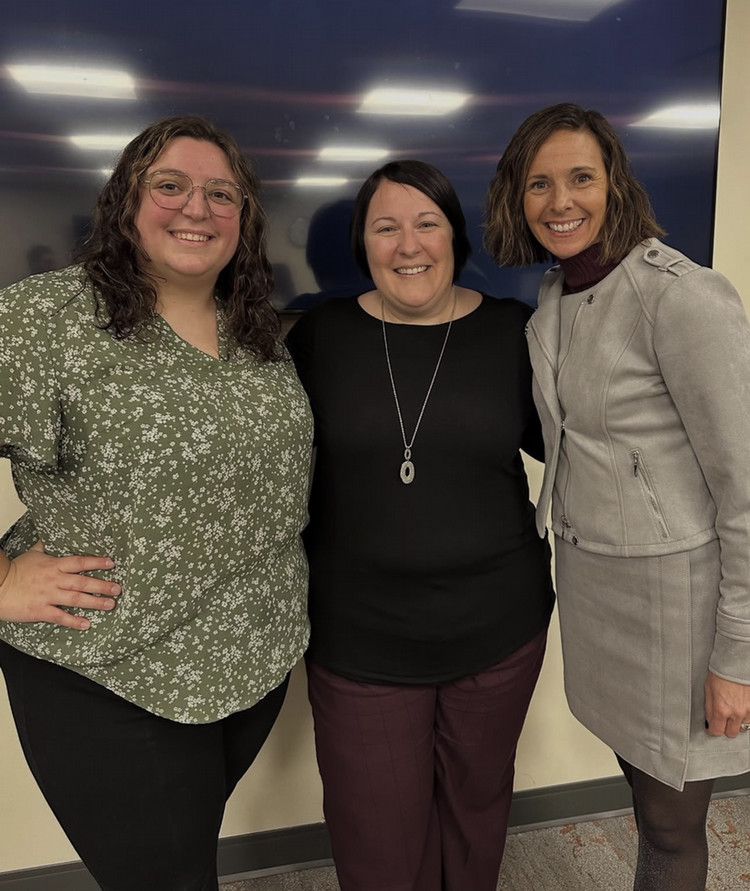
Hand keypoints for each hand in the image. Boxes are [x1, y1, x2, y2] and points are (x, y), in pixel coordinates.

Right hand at [0, 542, 120, 630]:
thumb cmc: (15, 570)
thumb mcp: (33, 554)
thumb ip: (47, 548)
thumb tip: (54, 538)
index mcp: (54, 565)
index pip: (80, 562)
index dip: (97, 562)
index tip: (112, 564)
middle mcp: (54, 579)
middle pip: (83, 582)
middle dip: (102, 585)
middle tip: (118, 589)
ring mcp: (48, 595)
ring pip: (76, 599)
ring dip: (95, 602)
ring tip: (110, 605)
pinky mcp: (40, 610)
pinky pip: (60, 616)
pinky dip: (74, 621)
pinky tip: (86, 624)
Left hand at [704, 671, 749, 737]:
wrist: (736, 664)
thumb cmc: (720, 674)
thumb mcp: (708, 690)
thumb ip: (709, 708)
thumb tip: (709, 720)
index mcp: (721, 710)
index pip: (717, 731)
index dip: (712, 731)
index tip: (711, 728)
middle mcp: (736, 713)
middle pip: (732, 733)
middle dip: (726, 729)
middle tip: (723, 721)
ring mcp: (748, 711)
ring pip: (744, 727)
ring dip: (738, 723)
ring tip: (734, 714)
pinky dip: (747, 717)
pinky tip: (742, 710)